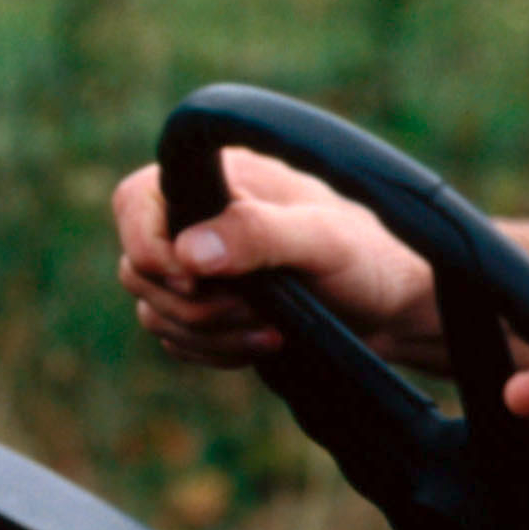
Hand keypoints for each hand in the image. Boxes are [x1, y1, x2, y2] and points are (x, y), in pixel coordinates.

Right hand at [113, 148, 439, 368]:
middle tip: (253, 309)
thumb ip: (260, 234)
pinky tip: (263, 343)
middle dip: (192, 302)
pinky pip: (175, 339)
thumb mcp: (324, 239)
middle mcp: (201, 218)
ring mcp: (201, 267)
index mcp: (222, 179)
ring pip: (153, 308)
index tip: (193, 278)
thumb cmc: (369, 258)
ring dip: (207, 332)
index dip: (148, 243)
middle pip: (139, 266)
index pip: (136, 199)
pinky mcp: (208, 310)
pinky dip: (213, 350)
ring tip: (270, 331)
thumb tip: (187, 250)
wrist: (391, 310)